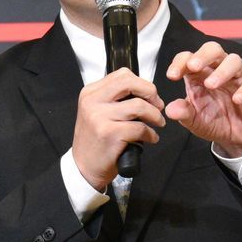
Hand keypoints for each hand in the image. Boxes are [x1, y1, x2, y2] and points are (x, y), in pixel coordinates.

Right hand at [72, 67, 164, 188]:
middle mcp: (92, 102)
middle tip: (158, 105)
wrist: (84, 167)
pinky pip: (140, 128)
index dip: (142, 84)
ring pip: (139, 106)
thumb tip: (144, 91)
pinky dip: (151, 134)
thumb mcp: (97, 112)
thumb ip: (115, 99)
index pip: (123, 75)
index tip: (150, 96)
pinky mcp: (110, 134)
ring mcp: (100, 117)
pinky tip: (151, 138)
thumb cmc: (96, 140)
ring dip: (155, 116)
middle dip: (151, 93)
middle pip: (130, 83)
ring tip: (157, 124)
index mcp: (90, 93)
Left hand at [165, 40, 241, 157]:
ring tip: (211, 85)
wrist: (235, 137)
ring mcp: (239, 77)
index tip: (172, 76)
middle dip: (203, 55)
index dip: (180, 62)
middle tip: (193, 67)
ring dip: (222, 71)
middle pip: (214, 49)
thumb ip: (183, 113)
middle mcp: (220, 70)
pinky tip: (236, 99)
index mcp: (201, 74)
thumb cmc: (214, 121)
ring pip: (234, 61)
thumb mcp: (194, 120)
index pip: (189, 57)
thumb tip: (170, 109)